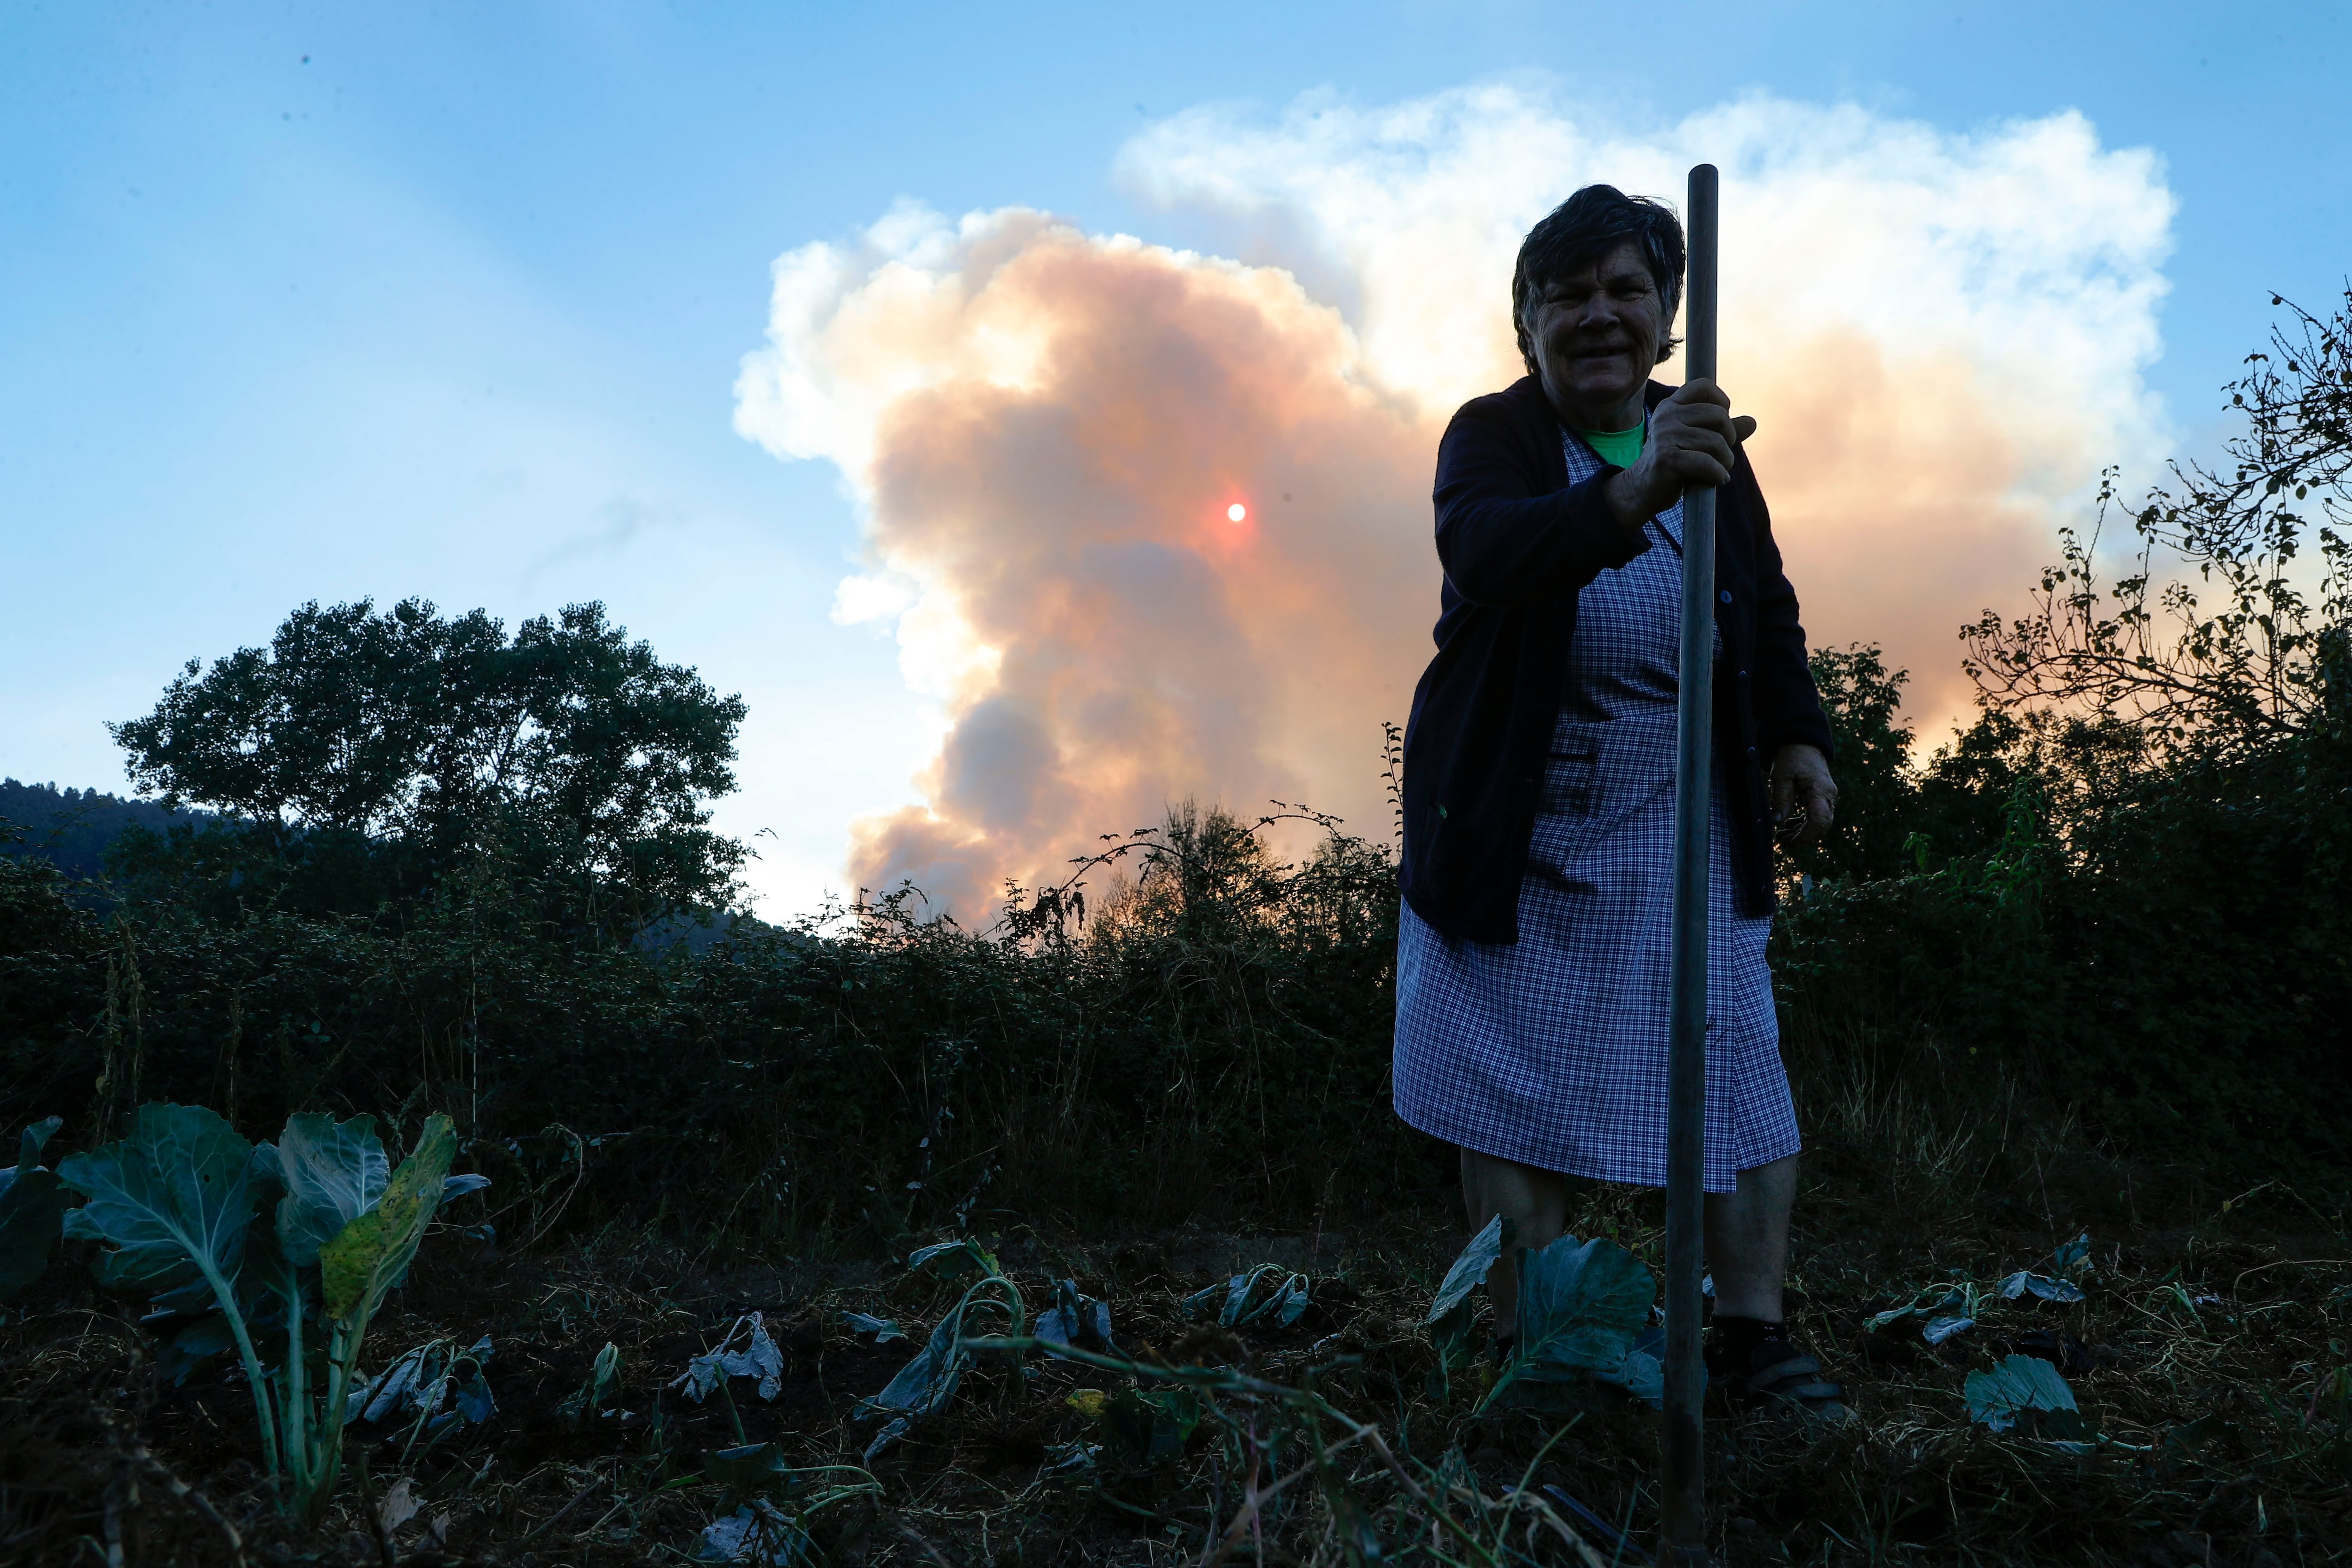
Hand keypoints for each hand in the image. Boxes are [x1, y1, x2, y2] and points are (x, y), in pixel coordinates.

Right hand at [1602, 378, 1756, 529]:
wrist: (1644, 490)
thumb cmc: (1674, 463)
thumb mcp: (1698, 441)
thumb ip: (1723, 430)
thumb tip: (1752, 422)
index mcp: (1671, 406)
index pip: (1703, 386)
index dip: (1721, 401)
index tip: (1721, 423)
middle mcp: (1666, 416)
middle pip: (1718, 415)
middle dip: (1729, 437)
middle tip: (1723, 453)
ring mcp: (1665, 436)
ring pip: (1716, 442)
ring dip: (1725, 461)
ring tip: (1719, 471)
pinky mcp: (1667, 458)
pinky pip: (1706, 463)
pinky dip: (1718, 474)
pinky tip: (1718, 480)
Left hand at [1769, 744, 1836, 848]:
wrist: (1803, 742)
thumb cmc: (1792, 755)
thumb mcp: (1781, 775)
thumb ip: (1780, 798)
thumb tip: (1777, 821)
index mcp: (1820, 790)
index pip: (1819, 820)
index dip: (1805, 835)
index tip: (1790, 842)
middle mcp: (1828, 796)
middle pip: (1821, 826)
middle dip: (1802, 837)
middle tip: (1781, 840)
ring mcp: (1827, 797)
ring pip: (1819, 823)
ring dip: (1801, 832)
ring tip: (1781, 835)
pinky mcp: (1822, 797)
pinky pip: (1816, 816)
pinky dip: (1803, 824)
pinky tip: (1788, 824)